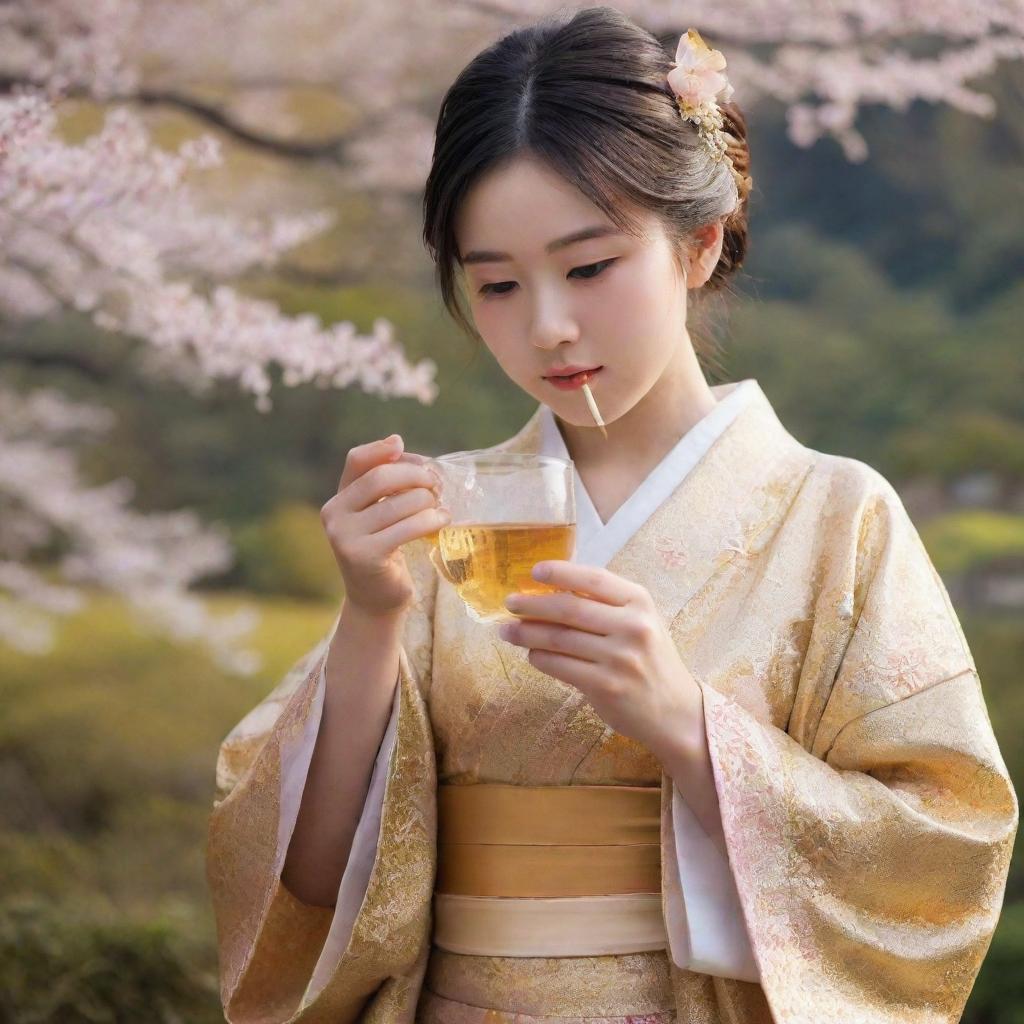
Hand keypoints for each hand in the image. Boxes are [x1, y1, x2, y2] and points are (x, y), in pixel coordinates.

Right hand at [320, 434, 449, 616]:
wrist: (376, 599)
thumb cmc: (385, 549)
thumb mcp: (379, 513)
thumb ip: (386, 484)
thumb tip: (398, 442)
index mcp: (338, 500)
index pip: (356, 462)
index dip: (380, 449)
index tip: (402, 445)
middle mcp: (335, 516)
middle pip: (380, 477)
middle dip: (415, 475)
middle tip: (436, 484)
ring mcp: (346, 537)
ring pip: (399, 503)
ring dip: (428, 500)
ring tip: (441, 506)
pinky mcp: (365, 556)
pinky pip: (407, 527)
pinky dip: (431, 519)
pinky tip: (443, 520)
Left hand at [497, 560, 703, 761]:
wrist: (675, 711)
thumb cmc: (651, 660)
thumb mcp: (641, 622)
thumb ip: (606, 605)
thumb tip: (552, 590)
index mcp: (640, 602)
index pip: (594, 579)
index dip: (561, 572)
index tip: (534, 571)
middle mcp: (633, 626)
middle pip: (569, 609)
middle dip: (533, 604)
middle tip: (510, 603)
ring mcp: (620, 658)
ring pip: (559, 639)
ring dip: (527, 633)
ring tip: (508, 631)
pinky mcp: (606, 686)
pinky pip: (560, 666)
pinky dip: (539, 658)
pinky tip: (531, 654)